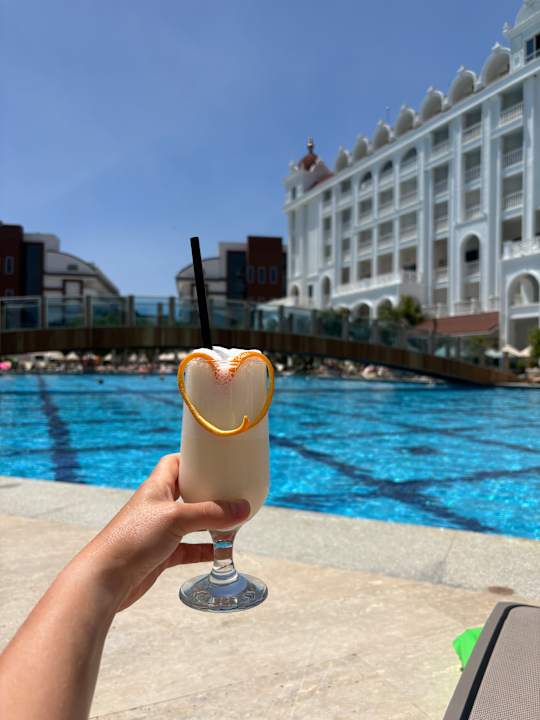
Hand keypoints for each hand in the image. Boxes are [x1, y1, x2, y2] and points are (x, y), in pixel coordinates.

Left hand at [76, 453, 249, 611]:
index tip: (216, 459)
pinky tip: (221, 550)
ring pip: (191, 520)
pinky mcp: (161, 554)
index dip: (193, 459)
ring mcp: (159, 531)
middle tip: (232, 488)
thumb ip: (211, 514)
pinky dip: (205, 548)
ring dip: (210, 520)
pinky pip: (189, 548)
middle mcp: (158, 506)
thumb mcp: (176, 518)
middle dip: (208, 490)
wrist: (106, 578)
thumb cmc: (134, 538)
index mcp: (157, 487)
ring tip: (233, 518)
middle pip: (187, 491)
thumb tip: (244, 508)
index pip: (175, 463)